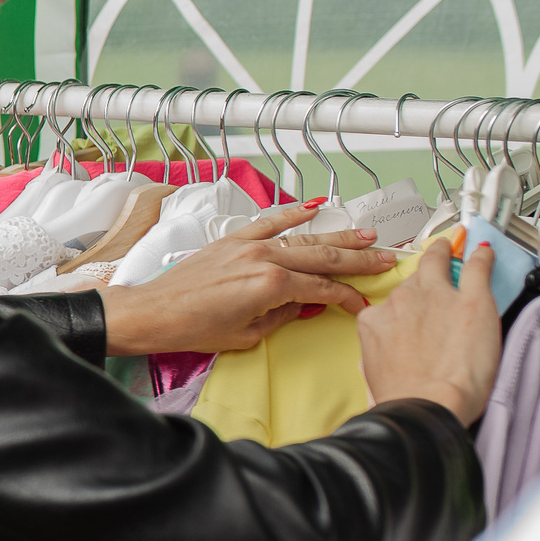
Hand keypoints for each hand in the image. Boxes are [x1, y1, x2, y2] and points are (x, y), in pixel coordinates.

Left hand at [98, 202, 394, 355]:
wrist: (153, 312)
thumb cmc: (195, 329)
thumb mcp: (248, 334)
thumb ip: (284, 316)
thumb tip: (307, 305)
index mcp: (272, 286)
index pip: (324, 289)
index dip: (348, 298)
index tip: (364, 304)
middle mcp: (264, 259)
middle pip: (323, 257)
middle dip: (359, 259)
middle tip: (387, 259)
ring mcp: (247, 245)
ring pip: (303, 238)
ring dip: (337, 236)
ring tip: (367, 236)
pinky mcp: (231, 240)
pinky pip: (269, 222)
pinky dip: (292, 213)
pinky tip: (315, 207)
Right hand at [358, 239, 500, 426]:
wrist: (426, 403)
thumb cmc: (401, 396)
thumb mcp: (371, 372)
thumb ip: (379, 351)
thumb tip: (387, 352)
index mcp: (375, 320)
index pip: (389, 304)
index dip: (404, 305)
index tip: (412, 306)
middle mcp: (401, 301)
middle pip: (413, 278)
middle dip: (424, 272)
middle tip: (434, 264)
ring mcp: (436, 295)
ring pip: (439, 264)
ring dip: (445, 260)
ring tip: (453, 255)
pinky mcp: (471, 299)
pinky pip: (477, 266)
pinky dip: (481, 258)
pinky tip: (484, 253)